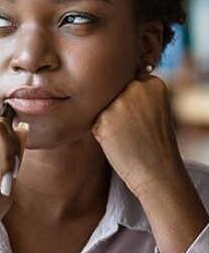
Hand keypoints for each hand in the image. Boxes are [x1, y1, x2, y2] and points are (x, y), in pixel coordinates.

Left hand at [92, 74, 184, 198]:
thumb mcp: (154, 109)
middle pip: (112, 93)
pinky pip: (94, 121)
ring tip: (126, 136)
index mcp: (153, 83)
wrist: (157, 171)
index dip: (129, 101)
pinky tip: (118, 143)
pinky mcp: (103, 119)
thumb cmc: (155, 143)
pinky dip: (102, 133)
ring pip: (102, 107)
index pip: (127, 82)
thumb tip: (105, 84)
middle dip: (117, 109)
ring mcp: (119, 103)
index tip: (138, 118)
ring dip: (108, 121)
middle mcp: (136, 88)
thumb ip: (136, 93)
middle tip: (131, 129)